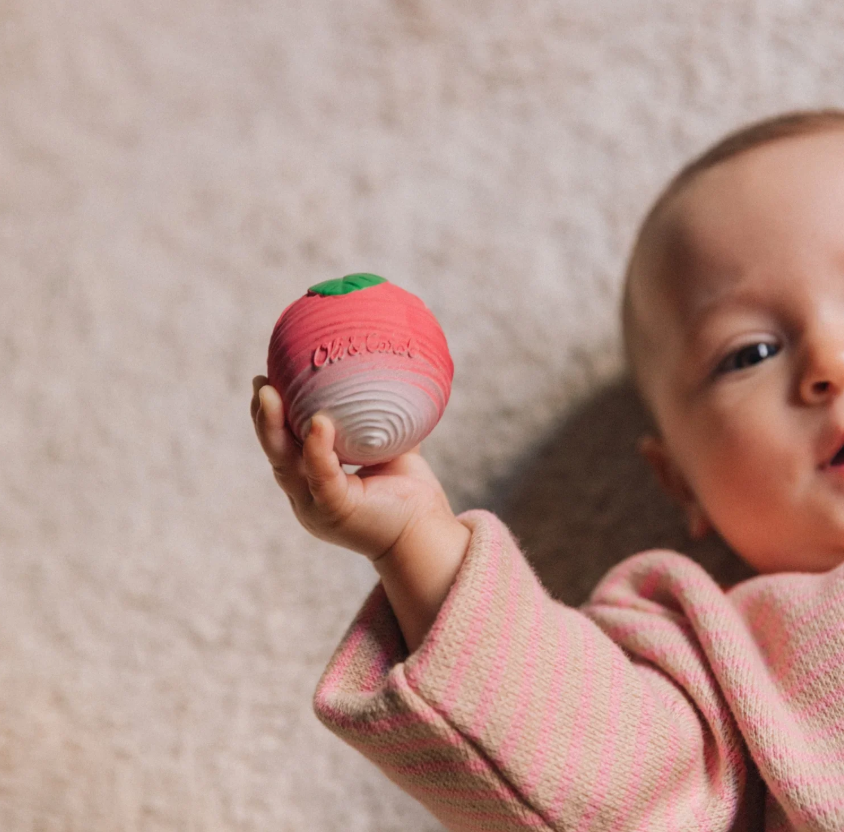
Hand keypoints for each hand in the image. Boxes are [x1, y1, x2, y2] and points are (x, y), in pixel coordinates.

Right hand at [250, 375, 455, 561]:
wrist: (426, 535)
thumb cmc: (408, 494)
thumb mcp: (390, 450)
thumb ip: (380, 422)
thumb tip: (386, 376)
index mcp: (314, 482)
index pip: (285, 445)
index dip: (271, 415)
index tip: (267, 381)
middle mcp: (307, 496)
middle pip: (275, 453)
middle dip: (263, 417)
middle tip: (260, 382)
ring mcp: (317, 506)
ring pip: (285, 465)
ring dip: (273, 428)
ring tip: (270, 394)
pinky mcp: (336, 511)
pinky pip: (321, 476)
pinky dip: (316, 448)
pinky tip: (318, 422)